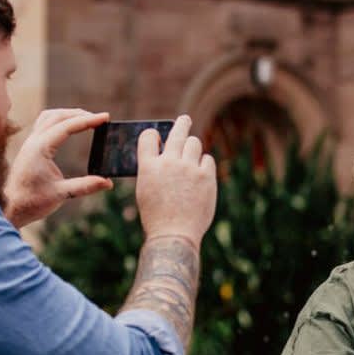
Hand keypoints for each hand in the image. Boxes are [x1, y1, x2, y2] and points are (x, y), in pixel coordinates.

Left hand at [3, 109, 113, 227]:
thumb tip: (108, 182)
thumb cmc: (32, 202)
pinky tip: (68, 127)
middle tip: (100, 119)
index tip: (105, 117)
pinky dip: (59, 120)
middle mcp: (34, 141)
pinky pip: (44, 124)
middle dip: (80, 114)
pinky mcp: (30, 147)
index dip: (88, 120)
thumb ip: (85, 186)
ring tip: (86, 119)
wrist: (9, 207)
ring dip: (68, 114)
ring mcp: (30, 142)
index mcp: (40, 149)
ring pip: (50, 117)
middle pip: (59, 116)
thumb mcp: (61, 194)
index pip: (67, 126)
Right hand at [134, 114, 216, 245]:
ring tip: (192, 151)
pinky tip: (201, 173)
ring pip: (194, 142)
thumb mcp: (145, 191)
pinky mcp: (206, 176)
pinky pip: (207, 159)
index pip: (148, 136)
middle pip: (177, 132)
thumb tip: (163, 156)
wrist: (174, 234)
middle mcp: (168, 162)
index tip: (158, 135)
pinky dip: (204, 164)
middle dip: (181, 123)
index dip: (154, 134)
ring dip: (192, 146)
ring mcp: (188, 168)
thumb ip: (153, 170)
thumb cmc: (157, 217)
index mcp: (148, 166)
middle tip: (184, 119)